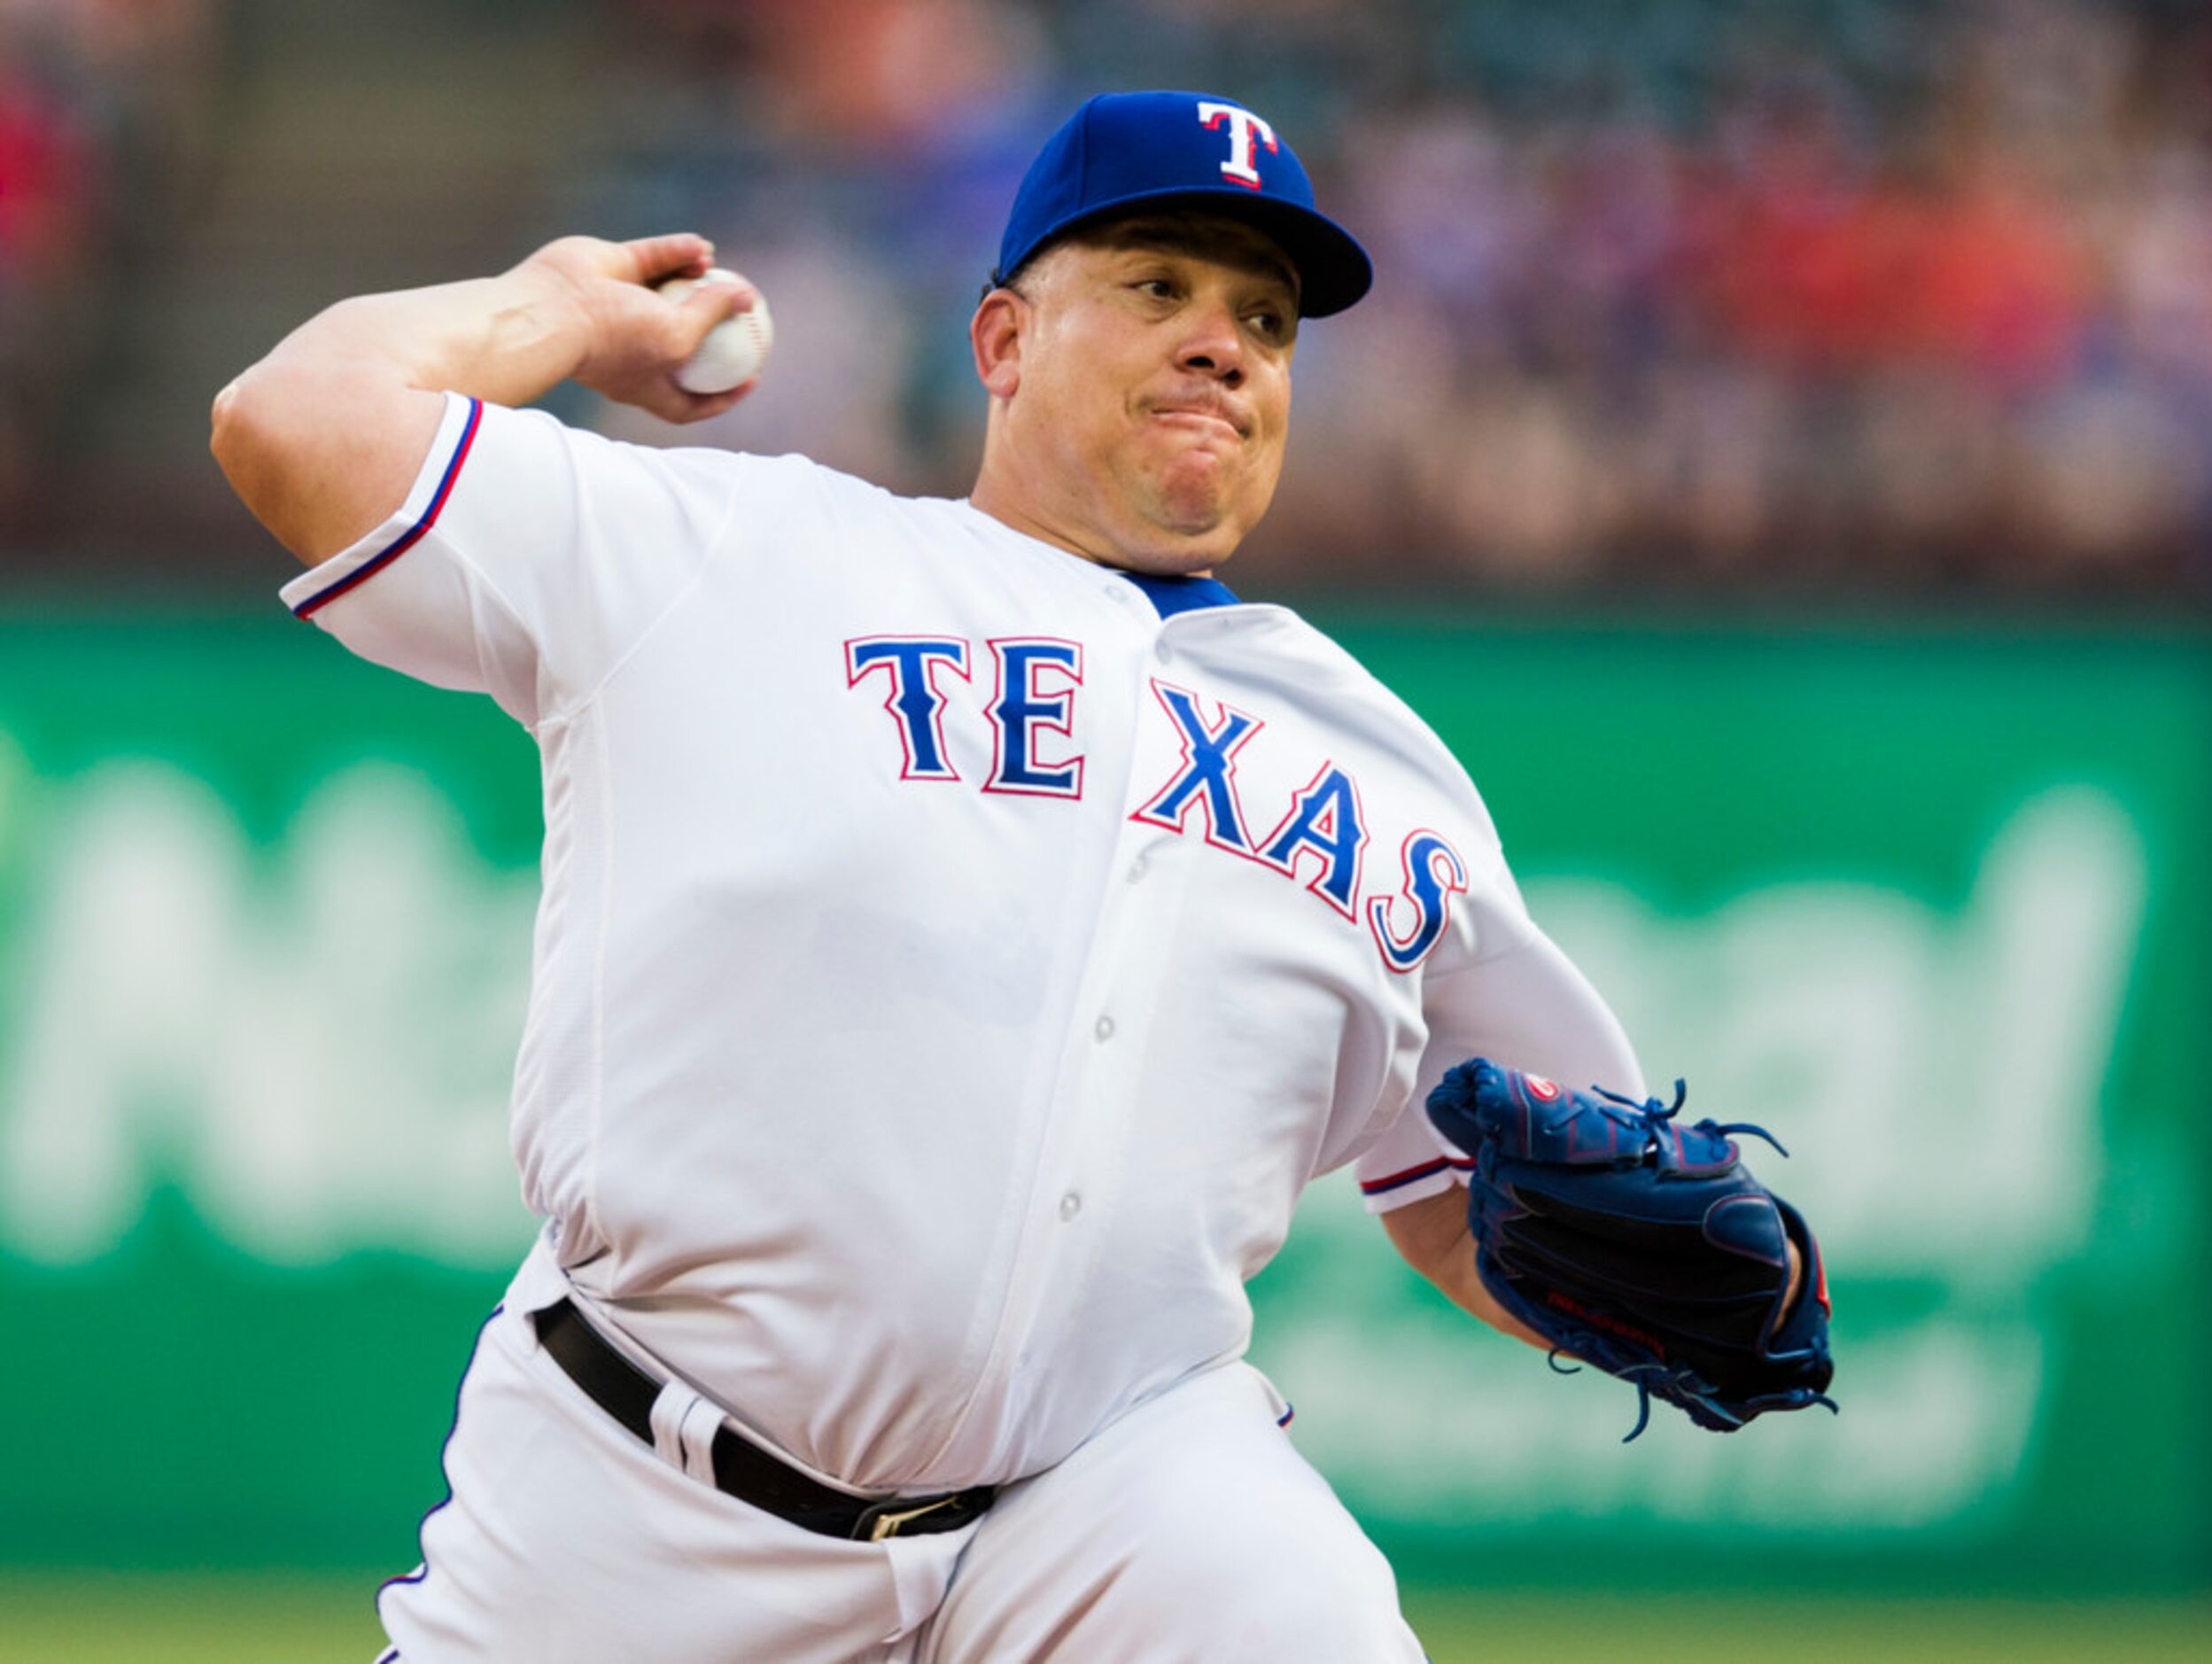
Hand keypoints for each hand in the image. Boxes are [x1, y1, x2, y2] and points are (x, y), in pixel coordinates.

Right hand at [514, 233, 761, 422]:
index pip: (688, 402)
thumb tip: (747, 298)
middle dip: (709, 327)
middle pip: (680, 339)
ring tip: (721, 270)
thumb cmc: (617, 339)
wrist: (554, 310)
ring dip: (696, 280)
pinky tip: (703, 246)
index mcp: (645, 383)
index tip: (751, 379)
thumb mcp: (678, 338)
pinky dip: (678, 251)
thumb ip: (712, 316)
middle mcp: (632, 347)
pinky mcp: (610, 269)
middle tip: (741, 313)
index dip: (721, 396)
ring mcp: (619, 307)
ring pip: (667, 291)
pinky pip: (652, 258)